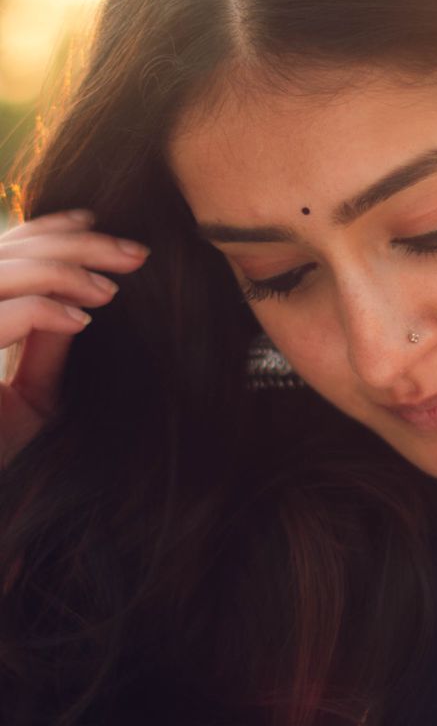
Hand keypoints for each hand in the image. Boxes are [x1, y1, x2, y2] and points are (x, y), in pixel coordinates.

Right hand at [0, 206, 149, 465]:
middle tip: (135, 253)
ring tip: (113, 290)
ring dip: (63, 271)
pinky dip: (43, 309)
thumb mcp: (30, 395)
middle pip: (4, 252)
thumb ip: (46, 343)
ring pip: (2, 273)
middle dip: (73, 243)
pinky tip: (82, 319)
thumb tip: (81, 299)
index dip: (46, 229)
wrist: (0, 503)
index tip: (96, 222)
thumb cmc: (2, 458)